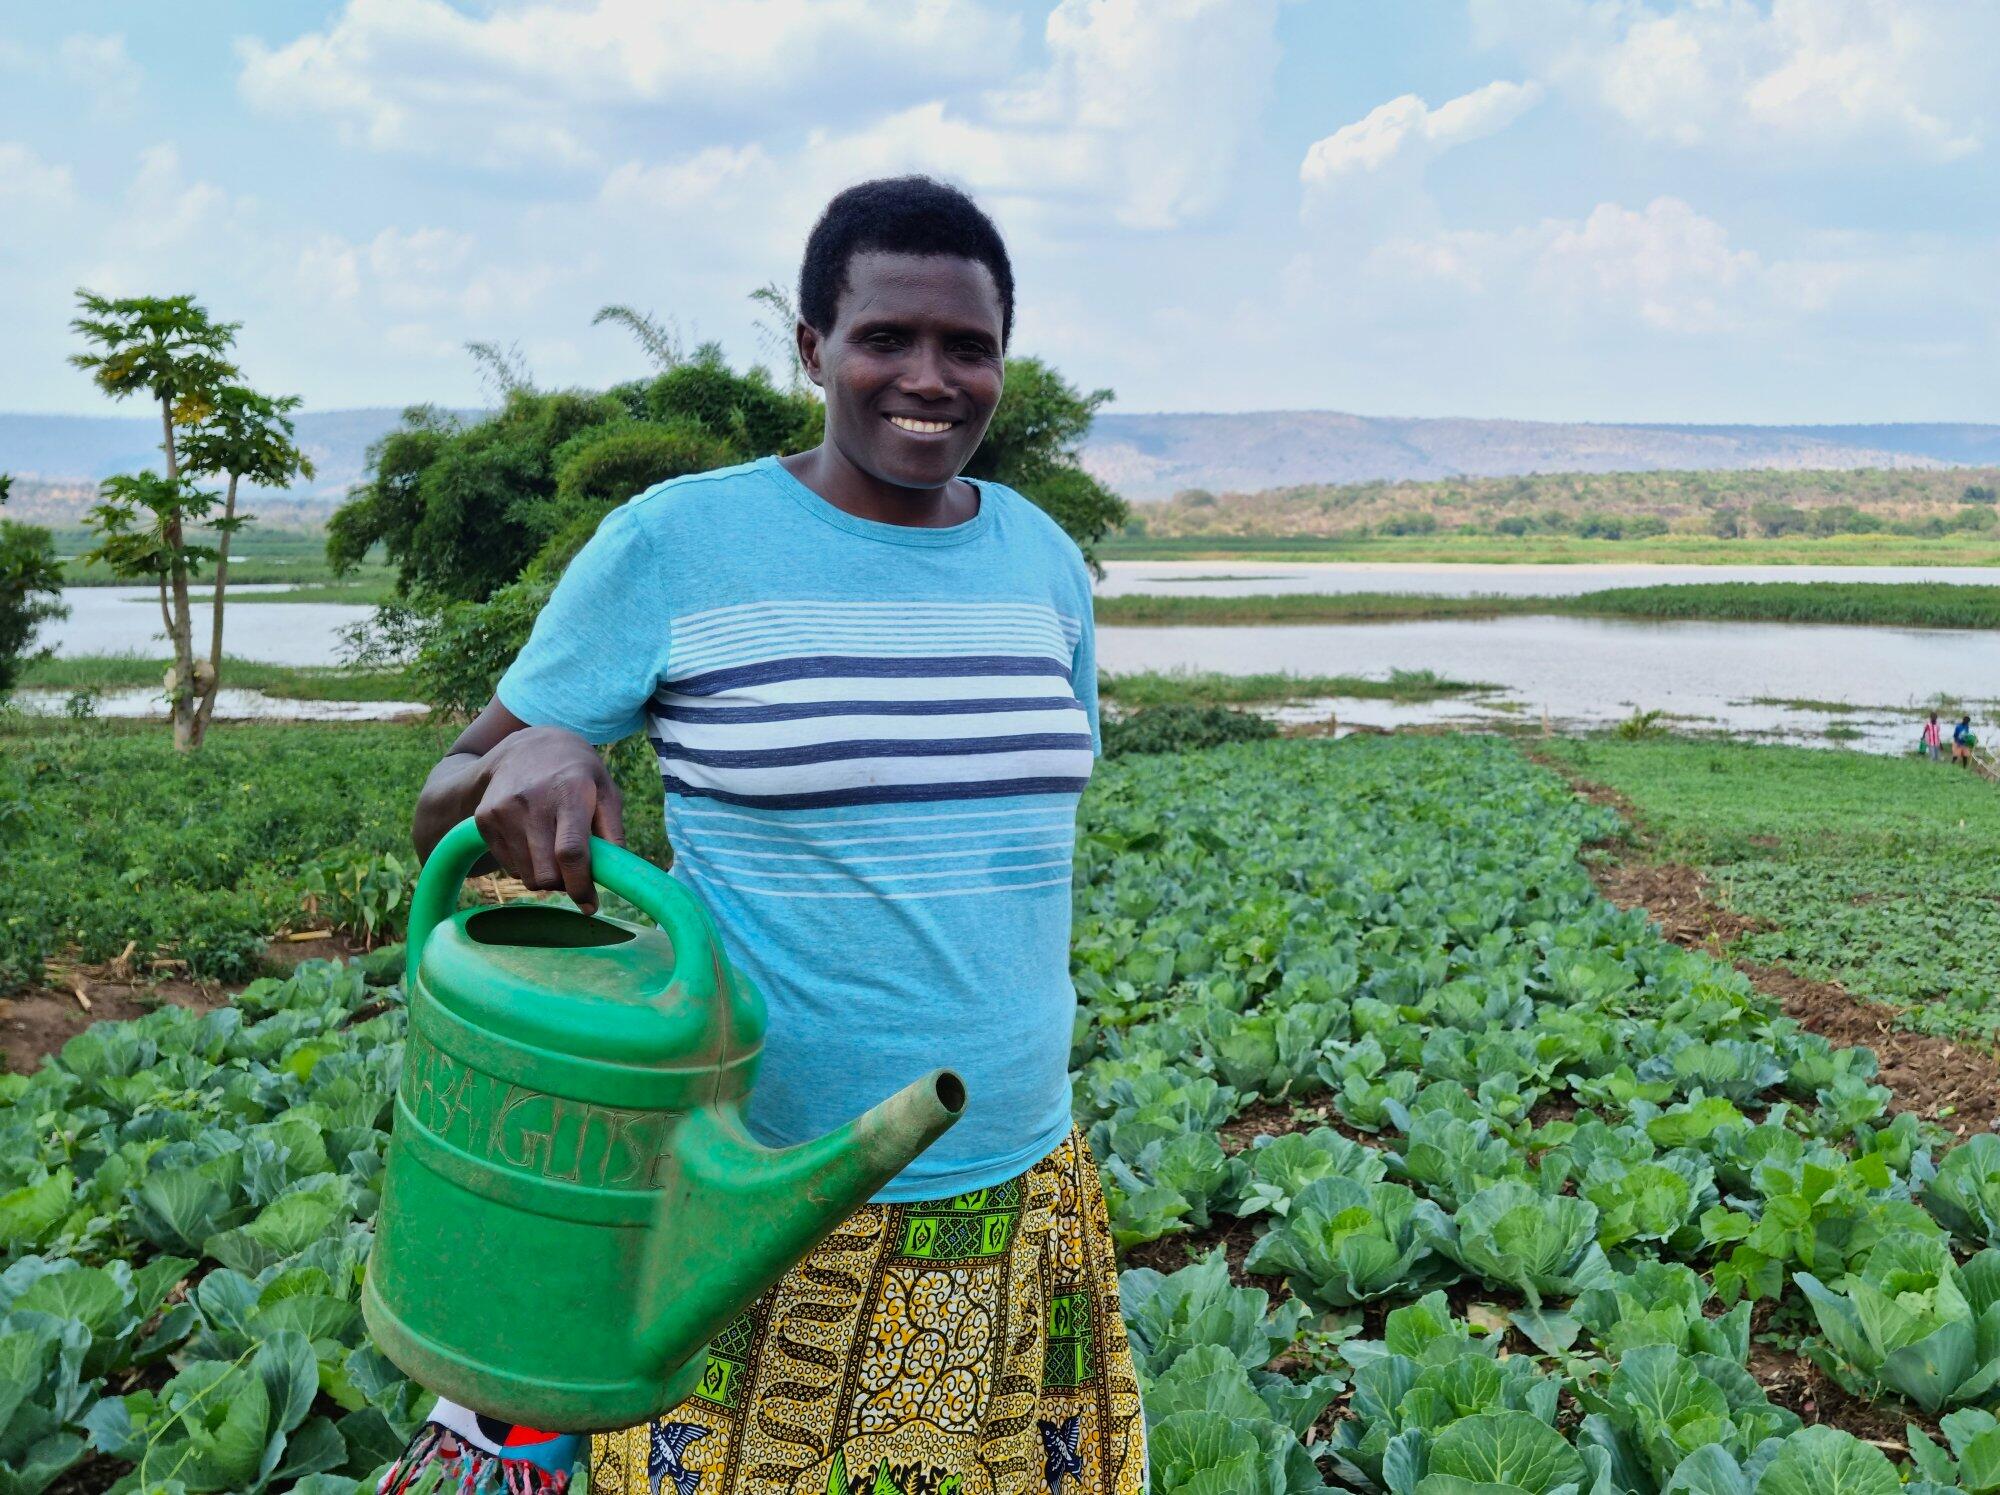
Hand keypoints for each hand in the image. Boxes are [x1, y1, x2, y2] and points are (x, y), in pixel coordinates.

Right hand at [470, 726, 625, 912]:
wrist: (527, 747)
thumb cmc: (577, 774)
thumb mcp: (605, 790)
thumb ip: (614, 832)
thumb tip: (617, 874)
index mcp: (570, 792)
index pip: (572, 851)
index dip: (581, 885)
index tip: (590, 905)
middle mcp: (532, 801)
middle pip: (546, 873)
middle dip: (565, 885)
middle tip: (575, 874)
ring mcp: (503, 810)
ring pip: (527, 876)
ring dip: (545, 876)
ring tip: (553, 851)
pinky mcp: (484, 819)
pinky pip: (509, 867)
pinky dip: (525, 866)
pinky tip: (533, 841)